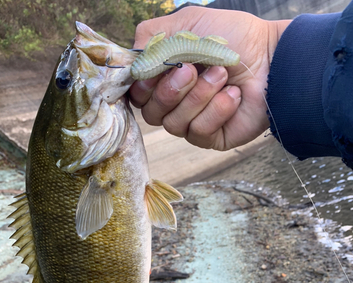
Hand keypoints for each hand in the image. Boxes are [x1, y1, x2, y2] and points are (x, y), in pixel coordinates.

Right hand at [129, 7, 290, 150]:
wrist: (273, 57)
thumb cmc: (233, 38)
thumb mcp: (186, 24)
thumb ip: (151, 38)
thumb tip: (130, 62)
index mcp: (165, 76)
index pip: (137, 93)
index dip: (143, 85)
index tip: (157, 68)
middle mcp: (174, 103)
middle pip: (151, 112)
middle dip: (171, 90)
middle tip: (193, 69)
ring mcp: (192, 122)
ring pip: (174, 124)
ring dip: (199, 96)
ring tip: (223, 75)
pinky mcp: (211, 137)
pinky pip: (199, 132)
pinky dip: (217, 110)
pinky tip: (233, 95)